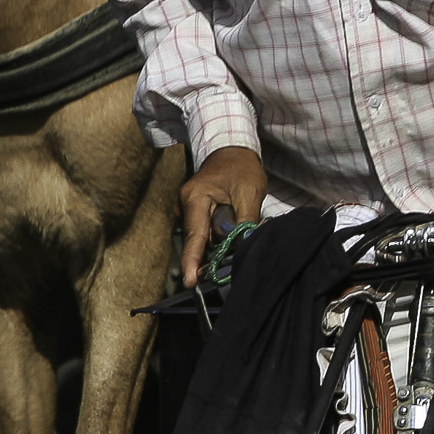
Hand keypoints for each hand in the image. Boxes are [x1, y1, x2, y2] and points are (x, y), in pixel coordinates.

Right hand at [179, 145, 266, 287]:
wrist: (231, 151)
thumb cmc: (240, 167)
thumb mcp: (249, 191)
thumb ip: (244, 219)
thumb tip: (241, 244)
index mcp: (194, 198)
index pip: (194, 237)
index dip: (193, 261)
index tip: (190, 282)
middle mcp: (184, 206)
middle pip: (200, 241)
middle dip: (217, 249)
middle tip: (239, 237)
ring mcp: (187, 211)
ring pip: (205, 238)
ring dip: (221, 240)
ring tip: (239, 217)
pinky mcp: (194, 215)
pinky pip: (206, 233)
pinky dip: (219, 234)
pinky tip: (232, 223)